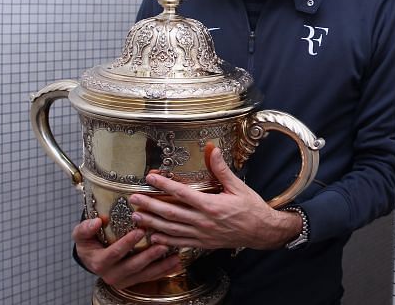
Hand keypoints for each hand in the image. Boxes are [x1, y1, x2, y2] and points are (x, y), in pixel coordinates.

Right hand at [72, 217, 180, 288]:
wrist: (93, 257)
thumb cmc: (90, 242)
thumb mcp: (82, 235)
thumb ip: (85, 229)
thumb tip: (96, 222)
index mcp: (99, 262)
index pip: (114, 254)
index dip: (126, 244)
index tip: (140, 231)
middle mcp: (111, 274)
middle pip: (133, 266)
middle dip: (148, 256)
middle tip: (162, 245)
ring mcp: (124, 280)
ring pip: (144, 274)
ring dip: (160, 266)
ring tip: (174, 256)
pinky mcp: (134, 281)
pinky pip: (151, 278)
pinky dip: (164, 271)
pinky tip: (176, 264)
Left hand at [127, 146, 300, 250]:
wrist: (262, 231)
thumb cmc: (251, 207)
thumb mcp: (238, 186)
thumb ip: (221, 169)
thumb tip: (212, 150)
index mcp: (211, 205)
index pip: (181, 193)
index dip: (164, 185)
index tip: (150, 178)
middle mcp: (203, 221)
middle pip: (170, 213)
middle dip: (149, 205)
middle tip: (133, 199)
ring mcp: (201, 235)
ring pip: (171, 229)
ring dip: (152, 223)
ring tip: (136, 216)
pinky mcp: (203, 244)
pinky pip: (179, 243)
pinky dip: (165, 240)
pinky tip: (153, 236)